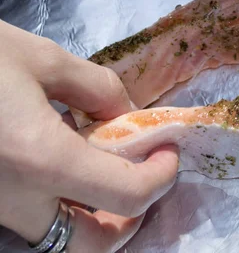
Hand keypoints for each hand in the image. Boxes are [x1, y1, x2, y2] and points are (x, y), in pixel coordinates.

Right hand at [0, 20, 178, 251]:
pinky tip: (66, 169)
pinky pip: (31, 221)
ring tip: (109, 178)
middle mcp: (15, 200)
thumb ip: (97, 89)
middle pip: (91, 245)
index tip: (168, 151)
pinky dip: (61, 208)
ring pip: (57, 241)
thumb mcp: (41, 59)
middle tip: (141, 182)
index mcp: (40, 159)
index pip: (127, 195)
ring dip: (95, 221)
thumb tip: (126, 114)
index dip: (161, 176)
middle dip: (128, 220)